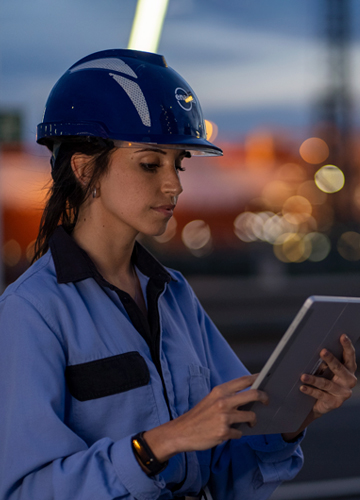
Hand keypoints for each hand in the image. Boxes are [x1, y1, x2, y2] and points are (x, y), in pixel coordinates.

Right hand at [143, 374, 268, 462]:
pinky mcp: (224, 432)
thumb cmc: (198, 416)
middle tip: (266, 402)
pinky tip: (228, 433)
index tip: (265, 379)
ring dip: (252, 421)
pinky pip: (239, 433)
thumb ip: (227, 396)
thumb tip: (247, 395)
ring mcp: (224, 417)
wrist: (181, 432)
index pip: (243, 380)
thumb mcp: (211, 399)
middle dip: (264, 398)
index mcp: (220, 391)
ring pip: (250, 416)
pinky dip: (236, 434)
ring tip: (248, 423)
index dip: (257, 378)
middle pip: (253, 394)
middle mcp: (223, 402)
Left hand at [282, 334, 356, 441]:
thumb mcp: (325, 370)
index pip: (349, 356)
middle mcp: (349, 380)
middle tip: (322, 351)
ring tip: (303, 376)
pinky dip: (310, 390)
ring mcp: (343, 393)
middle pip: (340, 368)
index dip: (347, 346)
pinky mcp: (334, 403)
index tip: (342, 336)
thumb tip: (311, 347)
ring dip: (314, 379)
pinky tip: (302, 387)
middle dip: (331, 359)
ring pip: (327, 384)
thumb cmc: (322, 380)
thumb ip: (323, 361)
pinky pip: (321, 395)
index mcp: (348, 369)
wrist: (319, 403)